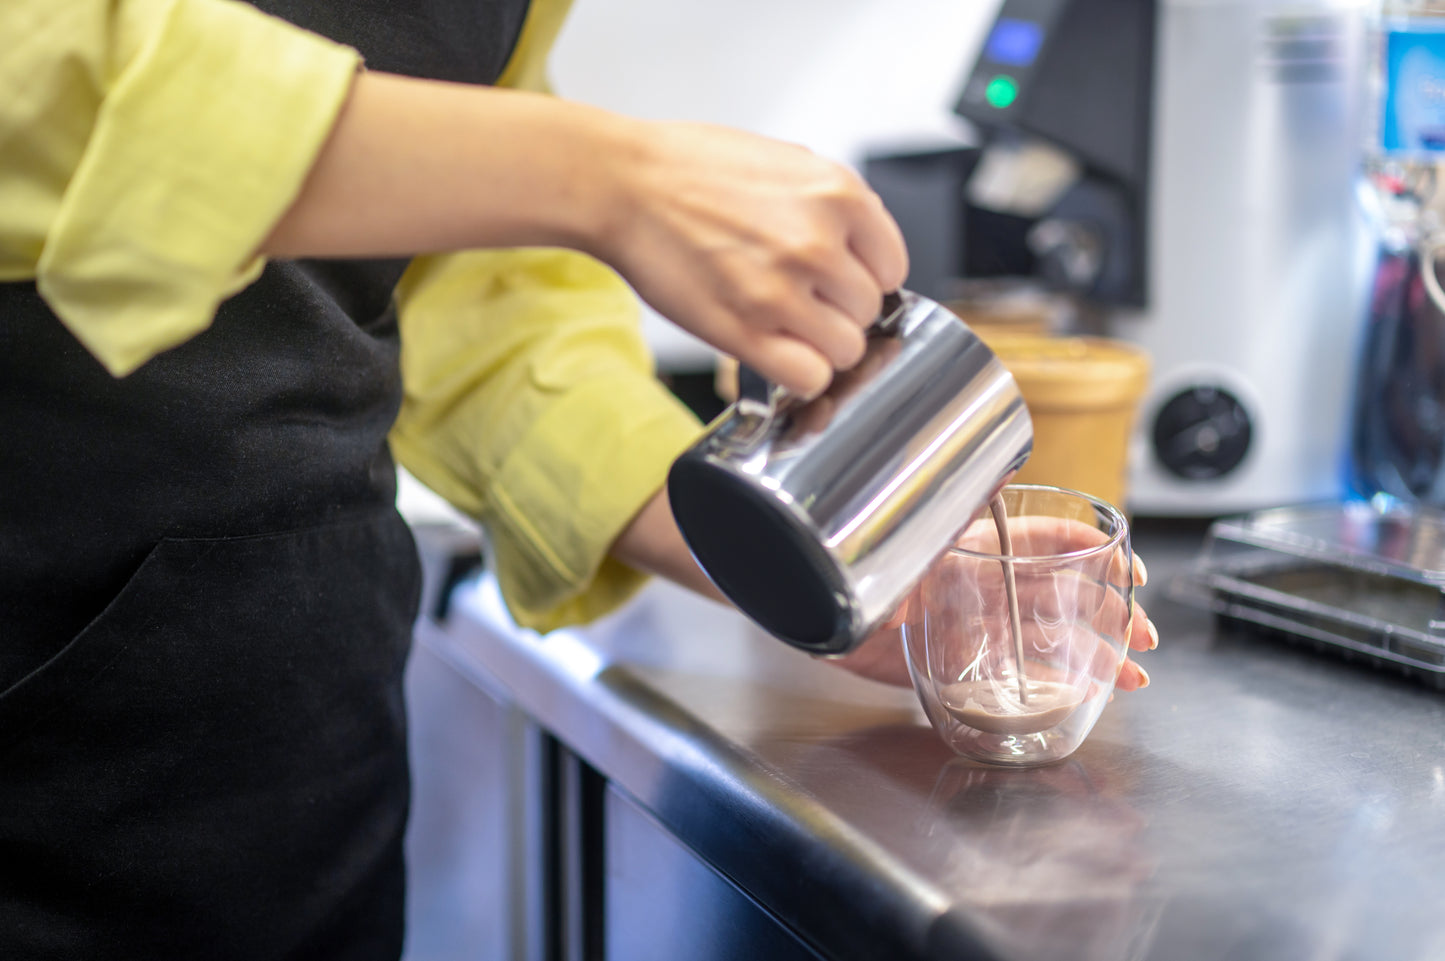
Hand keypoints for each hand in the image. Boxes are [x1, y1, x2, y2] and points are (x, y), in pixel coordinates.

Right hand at [598, 121, 909, 397]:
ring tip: (784, 327)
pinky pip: (808, 377)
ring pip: (845, 351)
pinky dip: (797, 374)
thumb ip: (833, 206)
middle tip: (800, 301)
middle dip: (837, 312)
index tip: (841, 284)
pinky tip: (775, 353)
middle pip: (868, 312)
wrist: (625, 185)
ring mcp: (783, 292)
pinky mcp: (746, 332)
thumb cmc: (692, 170)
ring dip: (818, 347)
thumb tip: (864, 250)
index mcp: (838, 194)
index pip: (893, 267)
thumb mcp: (785, 161)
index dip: (865, 279)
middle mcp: (818, 243)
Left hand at [828, 519, 1155, 691]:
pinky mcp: (959, 667)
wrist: (813, 605)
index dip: (1095, 551)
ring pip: (1051, 643)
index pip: (1052, 541)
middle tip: (1144, 636)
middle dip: (1112, 614)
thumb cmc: (855, 558)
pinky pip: (1016, 680)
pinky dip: (1055, 690)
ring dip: (1097, 657)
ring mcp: (977, 628)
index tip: (1130, 568)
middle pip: (1066, 597)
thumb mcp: (910, 529)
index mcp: (980, 546)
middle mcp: (987, 586)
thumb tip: (1001, 465)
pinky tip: (1087, 700)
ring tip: (1134, 679)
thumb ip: (954, 504)